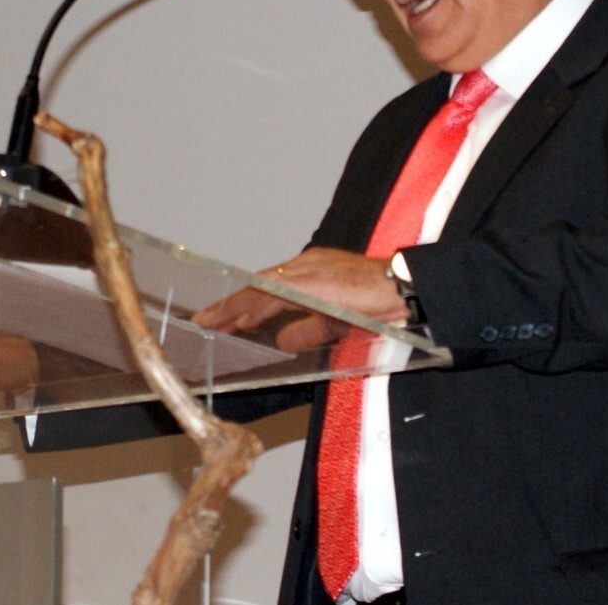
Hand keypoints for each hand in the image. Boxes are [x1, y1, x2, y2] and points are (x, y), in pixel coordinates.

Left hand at [192, 247, 407, 351]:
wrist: (402, 289)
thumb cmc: (378, 303)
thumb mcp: (336, 323)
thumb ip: (308, 330)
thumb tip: (282, 341)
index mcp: (311, 272)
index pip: (269, 288)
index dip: (245, 303)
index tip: (226, 318)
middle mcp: (304, 266)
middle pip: (258, 286)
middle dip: (230, 305)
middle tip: (206, 320)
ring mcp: (306, 271)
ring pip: (259, 289)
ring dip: (233, 307)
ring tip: (211, 322)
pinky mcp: (310, 281)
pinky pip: (273, 296)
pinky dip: (253, 309)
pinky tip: (237, 321)